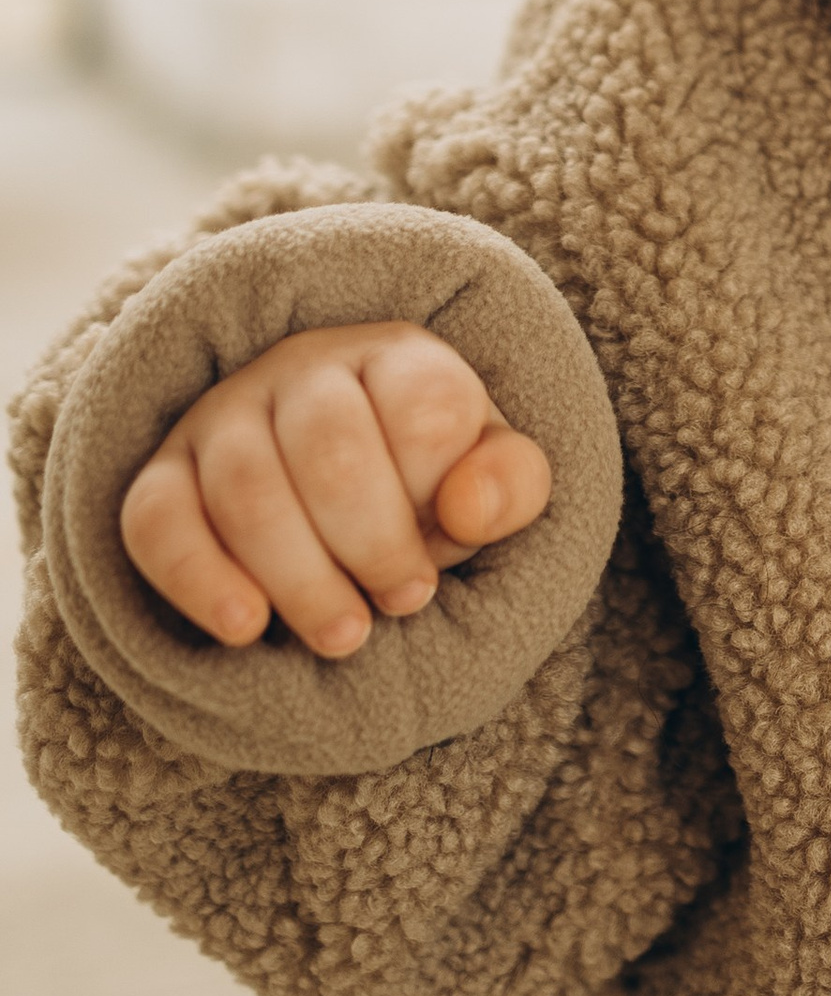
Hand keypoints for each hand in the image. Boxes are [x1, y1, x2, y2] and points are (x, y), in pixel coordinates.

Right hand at [118, 320, 552, 659]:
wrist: (335, 492)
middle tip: (395, 609)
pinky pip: (156, 515)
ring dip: (297, 576)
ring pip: (246, 486)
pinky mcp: (163, 470)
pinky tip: (245, 628)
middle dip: (370, 544)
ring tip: (343, 637)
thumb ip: (510, 484)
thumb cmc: (425, 485)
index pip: (422, 405)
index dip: (433, 497)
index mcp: (398, 357)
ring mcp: (225, 413)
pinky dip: (197, 578)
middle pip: (331, 446)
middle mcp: (305, 367)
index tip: (434, 570)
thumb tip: (470, 509)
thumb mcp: (489, 477)